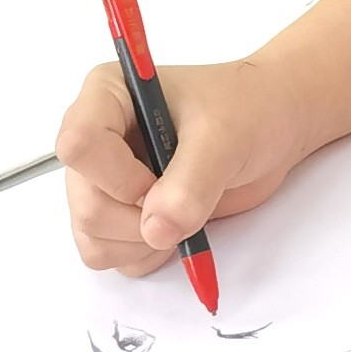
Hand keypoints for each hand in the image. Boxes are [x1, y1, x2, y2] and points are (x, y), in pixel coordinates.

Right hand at [58, 53, 306, 269]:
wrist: (270, 128)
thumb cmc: (246, 111)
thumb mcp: (225, 137)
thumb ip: (191, 182)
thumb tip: (155, 230)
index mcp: (107, 96)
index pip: (79, 145)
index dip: (118, 177)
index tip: (159, 182)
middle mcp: (97, 139)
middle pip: (86, 203)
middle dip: (138, 220)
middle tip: (184, 204)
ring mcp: (104, 180)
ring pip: (91, 236)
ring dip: (140, 242)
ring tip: (183, 214)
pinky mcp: (118, 213)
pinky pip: (107, 254)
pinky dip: (143, 255)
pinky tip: (175, 231)